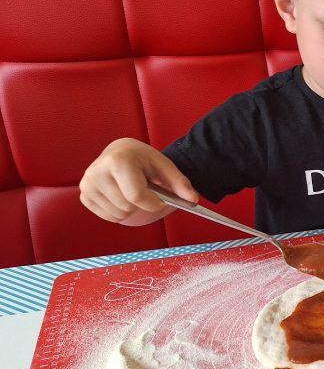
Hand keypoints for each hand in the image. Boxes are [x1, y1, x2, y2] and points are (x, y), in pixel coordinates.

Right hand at [80, 138, 198, 224]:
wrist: (121, 152)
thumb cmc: (143, 160)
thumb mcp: (164, 167)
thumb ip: (180, 183)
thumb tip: (193, 200)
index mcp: (117, 161)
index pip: (136, 196)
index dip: (154, 203)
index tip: (160, 198)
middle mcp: (96, 172)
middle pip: (127, 207)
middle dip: (142, 204)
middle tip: (142, 188)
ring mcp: (87, 184)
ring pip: (118, 215)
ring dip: (131, 209)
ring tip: (131, 190)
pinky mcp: (84, 195)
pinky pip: (107, 216)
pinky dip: (119, 211)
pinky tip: (120, 195)